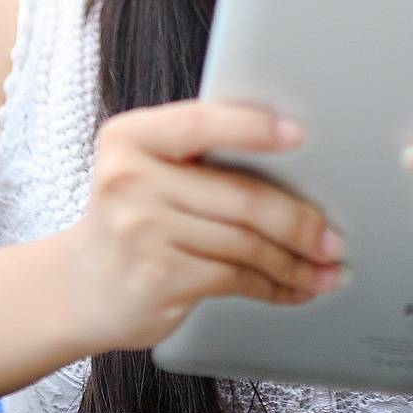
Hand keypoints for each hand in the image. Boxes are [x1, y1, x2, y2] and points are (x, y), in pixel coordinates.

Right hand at [65, 100, 350, 352]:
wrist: (80, 286)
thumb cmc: (132, 217)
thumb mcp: (147, 168)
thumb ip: (199, 152)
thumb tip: (292, 156)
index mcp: (130, 137)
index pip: (201, 123)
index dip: (254, 128)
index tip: (299, 134)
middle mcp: (129, 179)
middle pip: (239, 196)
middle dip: (299, 219)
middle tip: (332, 236)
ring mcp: (140, 231)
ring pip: (244, 243)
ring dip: (294, 261)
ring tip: (324, 267)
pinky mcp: (156, 277)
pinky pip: (233, 278)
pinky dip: (273, 286)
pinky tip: (293, 288)